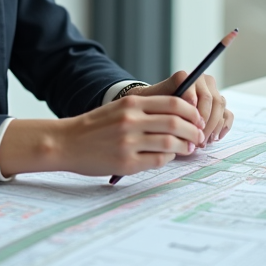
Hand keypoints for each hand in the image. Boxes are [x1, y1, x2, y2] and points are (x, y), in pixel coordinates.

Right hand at [57, 94, 206, 175]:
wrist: (65, 142)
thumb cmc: (95, 127)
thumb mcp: (118, 108)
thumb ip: (145, 109)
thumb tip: (180, 115)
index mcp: (131, 103)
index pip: (173, 103)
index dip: (191, 112)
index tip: (197, 120)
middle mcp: (131, 120)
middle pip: (176, 123)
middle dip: (194, 131)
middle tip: (199, 136)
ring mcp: (128, 142)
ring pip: (170, 143)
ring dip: (185, 146)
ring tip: (189, 149)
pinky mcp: (126, 162)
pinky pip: (158, 160)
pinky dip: (168, 158)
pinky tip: (169, 157)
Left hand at [126, 72, 232, 145]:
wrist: (155, 107)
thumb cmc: (153, 106)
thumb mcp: (153, 104)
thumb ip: (168, 105)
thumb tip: (189, 109)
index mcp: (185, 77)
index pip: (198, 92)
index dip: (196, 111)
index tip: (191, 126)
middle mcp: (201, 80)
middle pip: (211, 100)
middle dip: (206, 123)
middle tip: (197, 140)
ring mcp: (212, 91)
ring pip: (220, 107)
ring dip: (213, 127)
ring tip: (202, 142)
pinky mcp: (218, 104)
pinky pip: (227, 114)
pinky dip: (223, 127)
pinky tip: (214, 138)